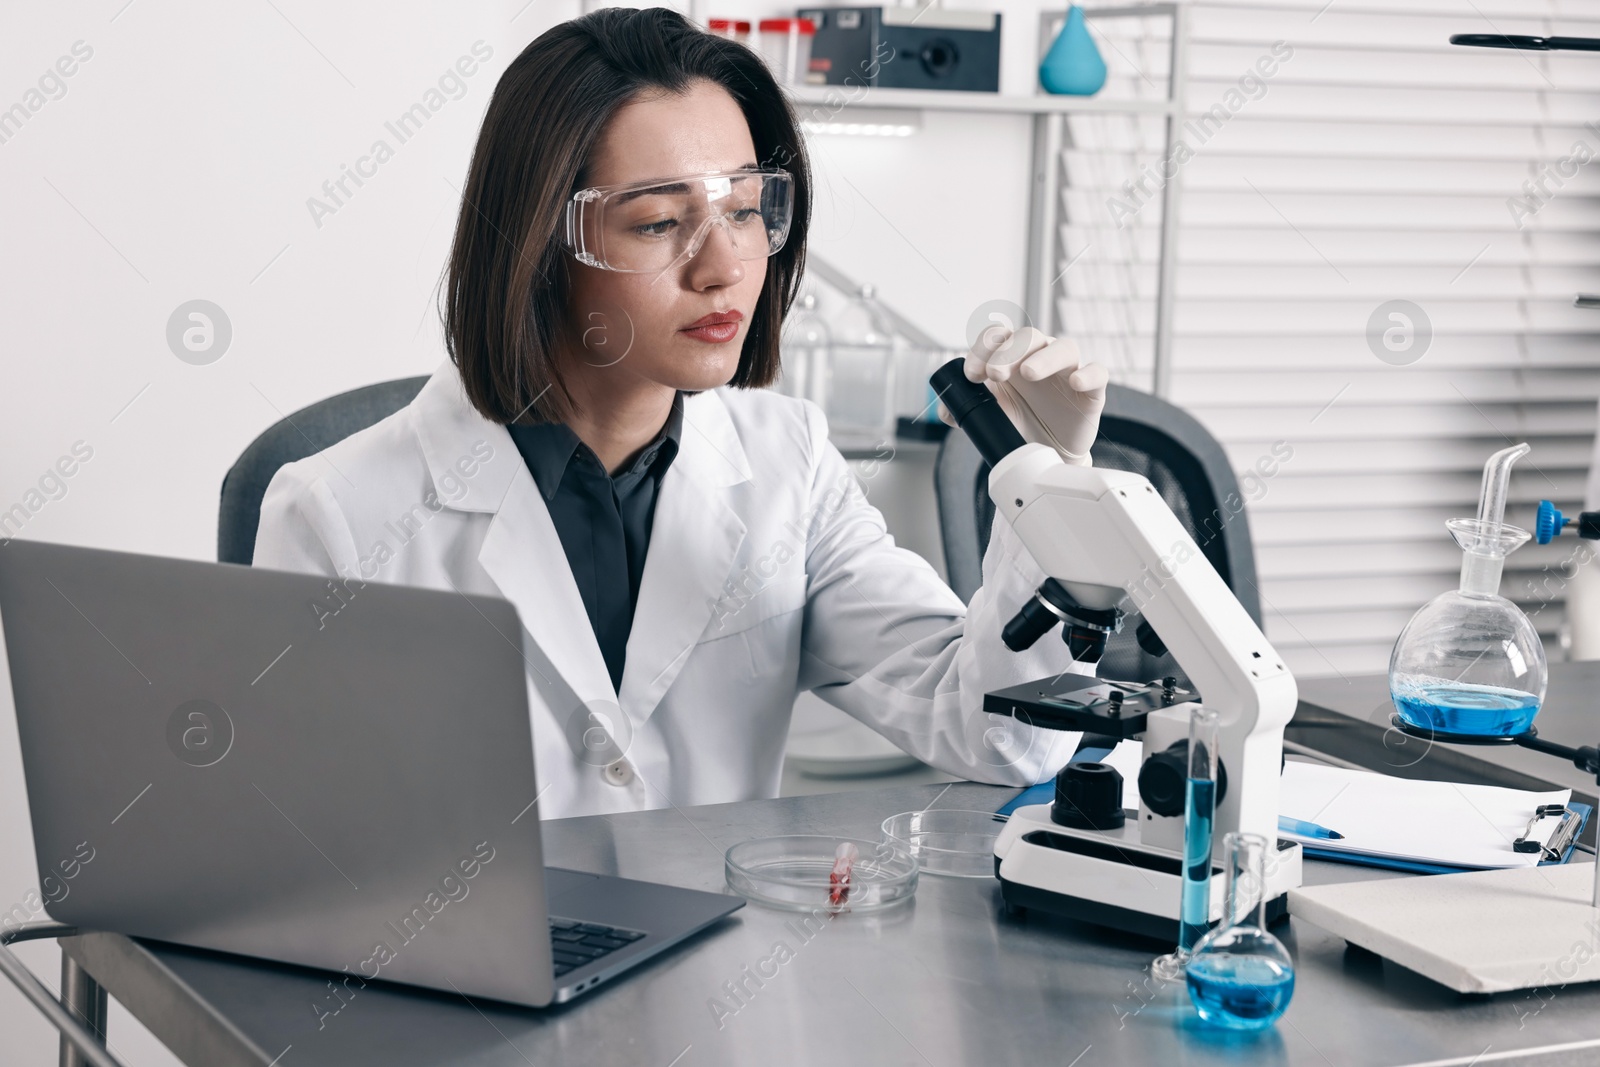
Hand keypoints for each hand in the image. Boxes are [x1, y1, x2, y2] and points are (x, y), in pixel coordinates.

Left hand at [948, 326, 1108, 465]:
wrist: (1048, 454)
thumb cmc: (1020, 423)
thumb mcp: (990, 416)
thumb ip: (963, 411)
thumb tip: (946, 410)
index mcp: (1011, 357)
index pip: (997, 337)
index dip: (983, 349)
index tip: (971, 374)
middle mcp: (1039, 356)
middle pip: (1027, 337)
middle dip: (1007, 352)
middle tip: (994, 374)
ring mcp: (1067, 370)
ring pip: (1062, 348)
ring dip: (1043, 357)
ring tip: (1028, 372)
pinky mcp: (1091, 390)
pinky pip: (1097, 372)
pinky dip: (1087, 374)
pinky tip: (1075, 382)